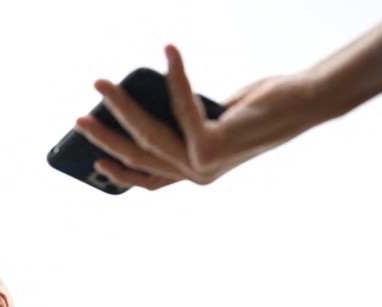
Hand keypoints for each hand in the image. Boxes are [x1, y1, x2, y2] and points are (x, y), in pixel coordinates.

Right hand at [73, 44, 317, 189]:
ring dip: (122, 106)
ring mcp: (204, 165)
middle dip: (105, 136)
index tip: (96, 162)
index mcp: (196, 172)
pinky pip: (182, 107)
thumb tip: (140, 105)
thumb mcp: (208, 116)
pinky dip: (173, 76)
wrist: (302, 104)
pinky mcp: (213, 146)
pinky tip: (168, 50)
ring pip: (149, 136)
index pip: (149, 180)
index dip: (120, 174)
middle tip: (79, 118)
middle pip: (139, 156)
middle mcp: (198, 174)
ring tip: (101, 83)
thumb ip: (180, 121)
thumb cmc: (257, 107)